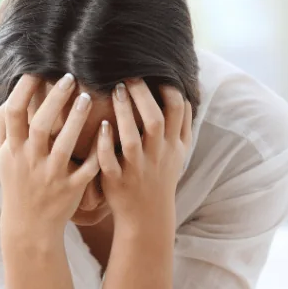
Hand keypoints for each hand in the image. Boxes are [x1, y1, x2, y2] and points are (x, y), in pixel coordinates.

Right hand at [0, 74, 100, 239]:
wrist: (30, 226)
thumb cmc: (17, 184)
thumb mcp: (2, 157)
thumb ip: (2, 127)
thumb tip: (8, 97)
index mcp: (12, 150)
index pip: (13, 112)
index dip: (24, 89)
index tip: (39, 70)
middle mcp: (30, 161)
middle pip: (41, 124)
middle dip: (55, 98)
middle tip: (71, 77)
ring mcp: (51, 175)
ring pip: (64, 143)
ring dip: (76, 118)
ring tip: (88, 97)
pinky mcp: (71, 188)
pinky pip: (86, 166)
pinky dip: (97, 149)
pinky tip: (107, 129)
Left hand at [97, 80, 191, 233]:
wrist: (147, 217)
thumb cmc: (161, 176)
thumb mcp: (179, 153)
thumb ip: (182, 125)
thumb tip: (187, 93)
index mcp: (172, 145)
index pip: (177, 110)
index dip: (167, 88)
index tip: (154, 71)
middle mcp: (157, 155)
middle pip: (154, 120)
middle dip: (142, 96)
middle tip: (128, 76)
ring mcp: (136, 168)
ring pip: (131, 139)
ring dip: (123, 113)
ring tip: (115, 90)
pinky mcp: (116, 180)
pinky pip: (109, 161)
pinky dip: (105, 144)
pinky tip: (101, 126)